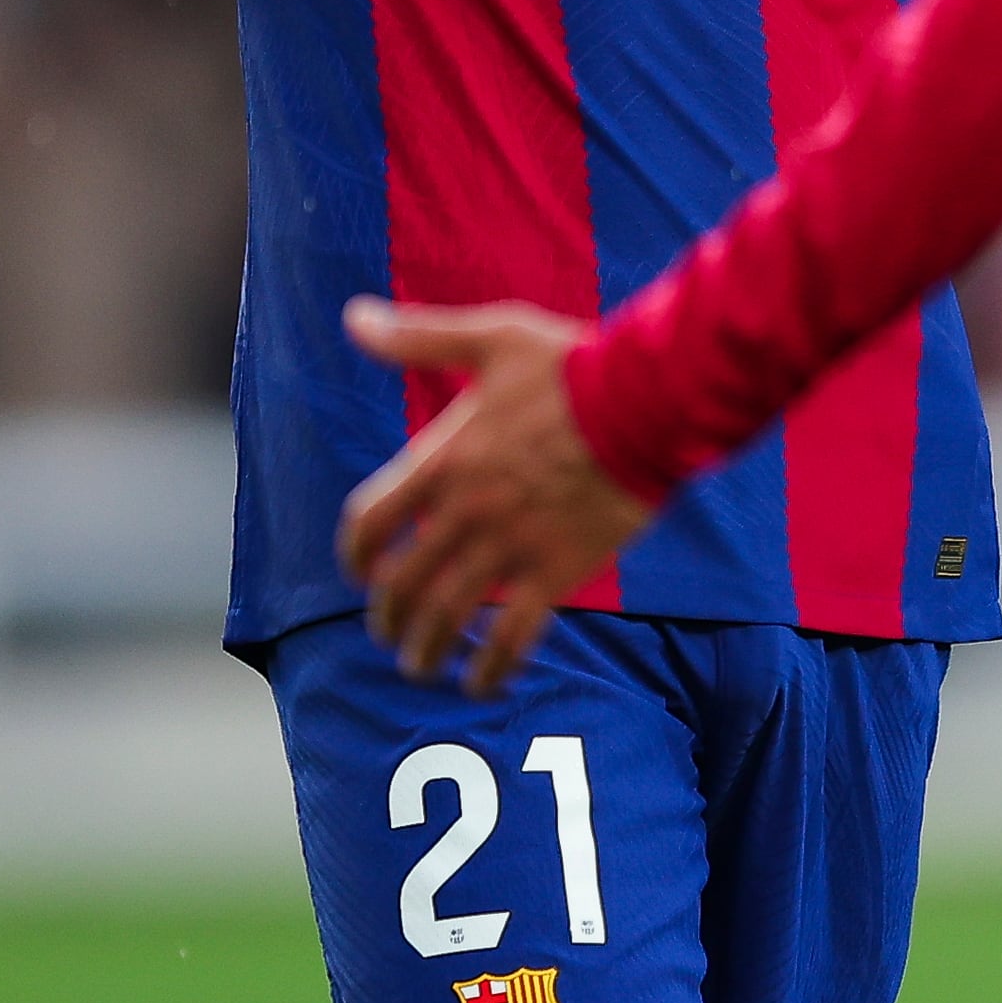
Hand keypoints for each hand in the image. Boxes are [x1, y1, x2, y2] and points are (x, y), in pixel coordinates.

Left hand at [336, 297, 655, 696]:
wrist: (647, 400)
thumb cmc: (572, 365)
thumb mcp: (490, 337)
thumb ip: (417, 337)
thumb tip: (355, 317)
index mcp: (442, 459)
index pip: (369, 522)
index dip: (355, 555)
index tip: (360, 571)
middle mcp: (464, 511)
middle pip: (402, 582)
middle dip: (388, 615)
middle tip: (390, 632)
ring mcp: (508, 546)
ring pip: (447, 618)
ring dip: (426, 651)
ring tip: (422, 668)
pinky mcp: (555, 571)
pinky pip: (511, 638)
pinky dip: (491, 669)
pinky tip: (484, 685)